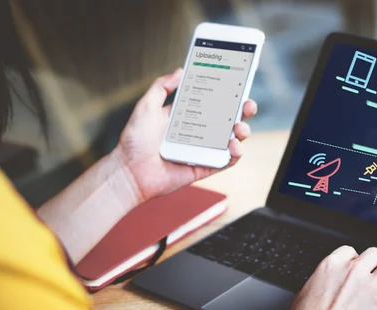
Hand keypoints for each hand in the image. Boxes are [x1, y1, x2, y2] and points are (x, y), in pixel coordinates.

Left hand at [113, 68, 257, 201]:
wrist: (129, 171)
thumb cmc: (134, 141)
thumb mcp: (146, 106)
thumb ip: (162, 87)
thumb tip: (180, 70)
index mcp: (188, 116)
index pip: (213, 101)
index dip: (228, 93)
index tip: (238, 83)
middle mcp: (199, 132)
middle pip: (228, 119)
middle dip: (243, 110)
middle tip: (247, 105)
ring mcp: (203, 150)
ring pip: (233, 139)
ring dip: (243, 132)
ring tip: (239, 128)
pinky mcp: (205, 167)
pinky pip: (227, 161)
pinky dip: (235, 154)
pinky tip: (234, 146)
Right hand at [273, 246, 376, 309]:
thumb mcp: (306, 290)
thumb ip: (321, 281)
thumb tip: (324, 285)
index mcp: (332, 265)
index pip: (351, 251)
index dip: (356, 260)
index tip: (357, 268)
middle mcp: (353, 271)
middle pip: (376, 253)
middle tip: (376, 274)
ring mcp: (370, 287)